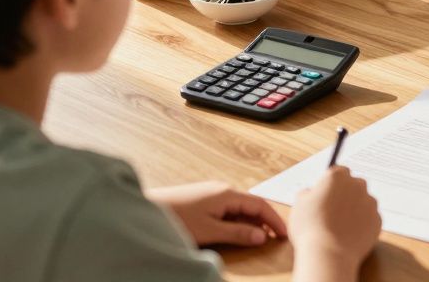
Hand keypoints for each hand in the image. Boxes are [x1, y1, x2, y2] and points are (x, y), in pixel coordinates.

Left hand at [147, 181, 286, 247]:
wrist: (145, 211)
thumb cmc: (175, 218)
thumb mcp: (210, 231)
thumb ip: (238, 233)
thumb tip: (262, 236)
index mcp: (227, 193)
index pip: (260, 205)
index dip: (275, 220)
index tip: (284, 234)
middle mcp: (221, 189)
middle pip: (251, 205)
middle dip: (264, 221)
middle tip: (273, 238)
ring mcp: (210, 194)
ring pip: (238, 208)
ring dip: (249, 222)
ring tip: (255, 238)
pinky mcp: (201, 200)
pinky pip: (226, 209)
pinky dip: (235, 221)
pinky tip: (233, 232)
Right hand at [290, 166, 381, 273]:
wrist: (328, 253)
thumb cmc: (310, 228)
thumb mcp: (299, 205)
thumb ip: (308, 194)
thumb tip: (312, 193)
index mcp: (337, 177)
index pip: (339, 171)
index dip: (332, 183)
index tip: (327, 193)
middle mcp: (357, 185)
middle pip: (354, 185)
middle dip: (346, 194)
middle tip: (333, 210)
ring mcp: (370, 203)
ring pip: (364, 202)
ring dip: (355, 209)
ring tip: (340, 226)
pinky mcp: (378, 220)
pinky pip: (370, 219)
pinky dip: (363, 225)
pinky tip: (350, 235)